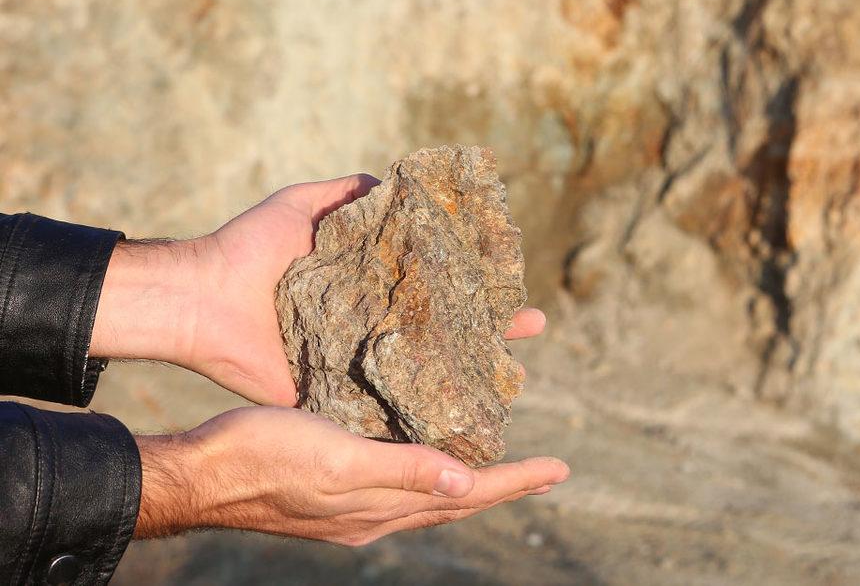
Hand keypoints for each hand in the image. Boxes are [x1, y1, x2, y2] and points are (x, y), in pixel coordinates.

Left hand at [92, 174, 547, 404]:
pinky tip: (462, 419)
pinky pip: (384, 406)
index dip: (473, 282)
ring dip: (468, 373)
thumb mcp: (302, 204)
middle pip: (442, 329)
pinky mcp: (336, 395)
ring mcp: (357, 361)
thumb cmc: (251, 247)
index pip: (434, 284)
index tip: (512, 278)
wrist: (203, 299)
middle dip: (489, 330)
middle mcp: (371, 323)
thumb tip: (395, 180)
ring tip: (514, 374)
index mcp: (368, 285)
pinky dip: (420, 415)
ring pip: (424, 370)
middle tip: (533, 328)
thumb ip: (346, 193)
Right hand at [134, 407, 569, 543]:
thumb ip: (400, 472)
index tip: (559, 469)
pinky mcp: (331, 488)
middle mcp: (374, 514)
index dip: (515, 482)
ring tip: (497, 462)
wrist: (197, 473)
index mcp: (381, 510)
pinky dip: (425, 468)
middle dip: (503, 485)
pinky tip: (423, 449)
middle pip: (455, 502)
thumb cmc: (262, 458)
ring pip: (427, 494)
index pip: (467, 498)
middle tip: (543, 471)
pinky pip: (397, 481)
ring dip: (467, 479)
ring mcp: (352, 505)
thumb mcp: (337, 462)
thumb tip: (466, 486)